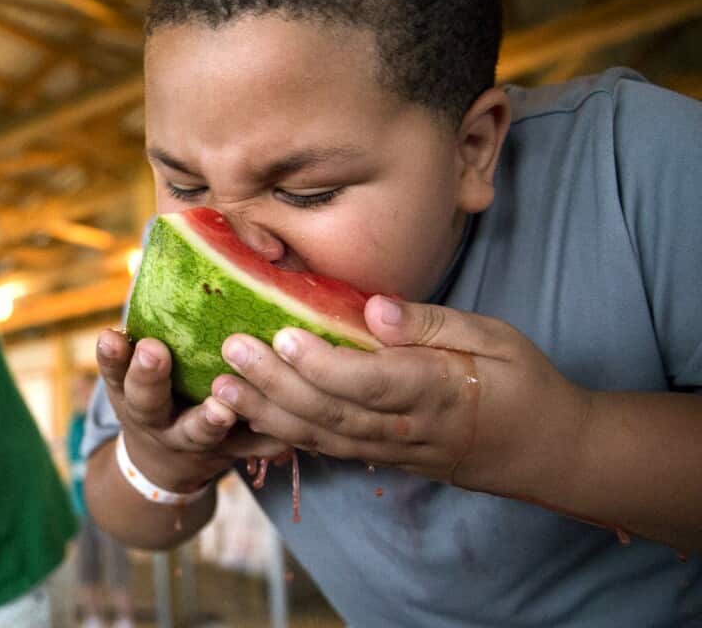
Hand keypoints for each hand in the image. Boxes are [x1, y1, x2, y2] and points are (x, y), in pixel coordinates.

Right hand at [96, 329, 290, 493]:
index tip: (112, 335)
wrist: (166, 462)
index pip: (114, 368)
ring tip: (222, 408)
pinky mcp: (227, 455)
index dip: (112, 355)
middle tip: (155, 353)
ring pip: (196, 433)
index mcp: (130, 389)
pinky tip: (284, 435)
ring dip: (208, 420)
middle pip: (145, 401)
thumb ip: (158, 320)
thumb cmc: (161, 388)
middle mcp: (154, 416)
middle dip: (149, 377)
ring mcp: (188, 440)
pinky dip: (265, 443)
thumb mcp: (143, 363)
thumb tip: (188, 234)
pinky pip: (248, 451)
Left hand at [212, 295, 589, 495]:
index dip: (323, 362)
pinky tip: (248, 413)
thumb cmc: (522, 382)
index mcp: (438, 390)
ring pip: (320, 436)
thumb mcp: (496, 338)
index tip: (282, 334)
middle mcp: (406, 427)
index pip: (370, 380)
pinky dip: (284, 434)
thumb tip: (376, 309)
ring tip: (221, 385)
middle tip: (231, 350)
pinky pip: (326, 449)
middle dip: (275, 383)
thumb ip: (433, 324)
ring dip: (266, 412)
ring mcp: (391, 450)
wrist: (545, 451)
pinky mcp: (381, 457)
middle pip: (331, 410)